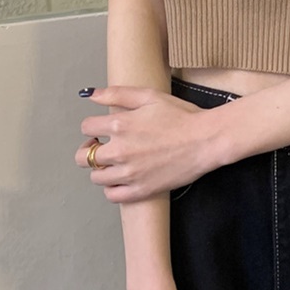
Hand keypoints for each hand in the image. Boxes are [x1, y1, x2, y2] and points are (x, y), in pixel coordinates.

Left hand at [74, 86, 224, 202]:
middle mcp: (119, 151)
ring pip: (96, 177)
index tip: (102, 128)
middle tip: (103, 146)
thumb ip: (117, 94)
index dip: (93, 126)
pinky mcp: (141, 190)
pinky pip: (112, 195)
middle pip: (83, 157)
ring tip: (117, 162)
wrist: (206, 140)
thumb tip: (90, 94)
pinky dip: (113, 188)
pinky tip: (123, 178)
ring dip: (102, 168)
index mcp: (119, 125)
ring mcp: (129, 173)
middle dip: (89, 149)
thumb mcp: (150, 96)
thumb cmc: (182, 117)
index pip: (86, 127)